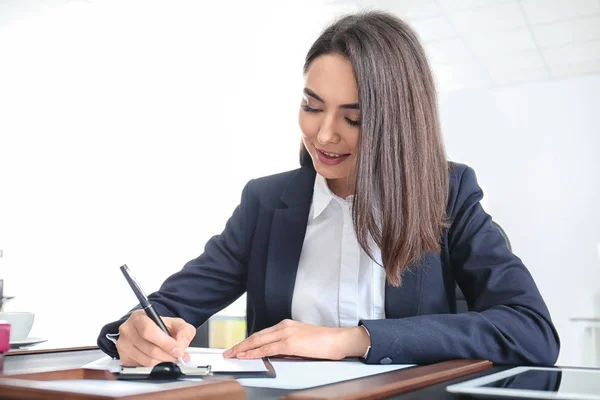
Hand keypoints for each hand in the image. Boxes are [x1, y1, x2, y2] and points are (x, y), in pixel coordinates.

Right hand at [116, 310, 195, 366]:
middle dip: (168, 356)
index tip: (178, 350)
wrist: (149, 331)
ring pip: (147, 360)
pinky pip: (142, 367)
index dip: (165, 343)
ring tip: (172, 359)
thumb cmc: (160, 326)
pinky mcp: (124, 358)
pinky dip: (155, 367)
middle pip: (149, 348)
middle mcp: (128, 330)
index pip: (149, 331)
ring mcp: (124, 345)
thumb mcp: (176, 323)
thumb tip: (183, 344)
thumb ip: (184, 330)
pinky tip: (160, 361)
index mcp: (139, 318)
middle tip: (179, 357)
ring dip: (163, 363)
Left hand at [223, 319, 369, 359]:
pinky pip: (267, 348)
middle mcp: (284, 327)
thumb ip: (287, 345)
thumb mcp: (302, 340)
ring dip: (243, 349)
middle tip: (228, 352)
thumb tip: (275, 353)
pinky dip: (254, 352)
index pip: (262, 333)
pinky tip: (246, 355)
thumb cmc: (325, 342)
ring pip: (258, 341)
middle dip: (240, 345)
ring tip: (232, 355)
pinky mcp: (290, 343)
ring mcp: (286, 334)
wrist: (338, 340)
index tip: (238, 347)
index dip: (248, 341)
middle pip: (256, 336)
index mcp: (287, 325)